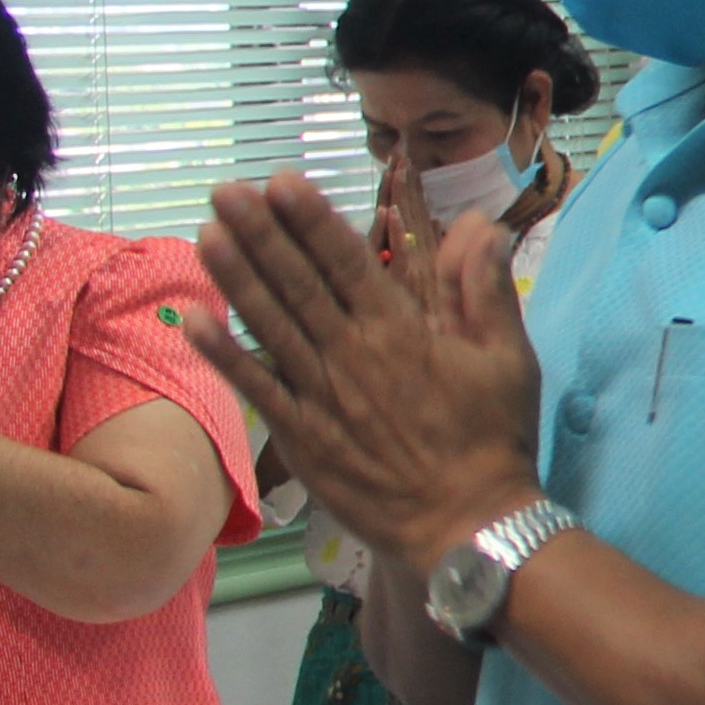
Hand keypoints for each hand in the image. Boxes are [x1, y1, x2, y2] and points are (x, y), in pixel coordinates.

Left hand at [191, 170, 544, 561]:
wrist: (467, 523)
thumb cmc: (493, 440)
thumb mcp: (511, 359)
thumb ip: (487, 290)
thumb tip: (485, 227)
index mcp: (403, 331)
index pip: (347, 260)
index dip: (311, 218)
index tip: (280, 180)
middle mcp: (352, 353)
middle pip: (297, 282)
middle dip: (260, 232)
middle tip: (225, 190)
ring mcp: (321, 394)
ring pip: (269, 324)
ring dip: (234, 277)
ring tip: (204, 232)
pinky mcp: (301, 435)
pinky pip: (255, 386)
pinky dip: (223, 353)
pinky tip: (193, 319)